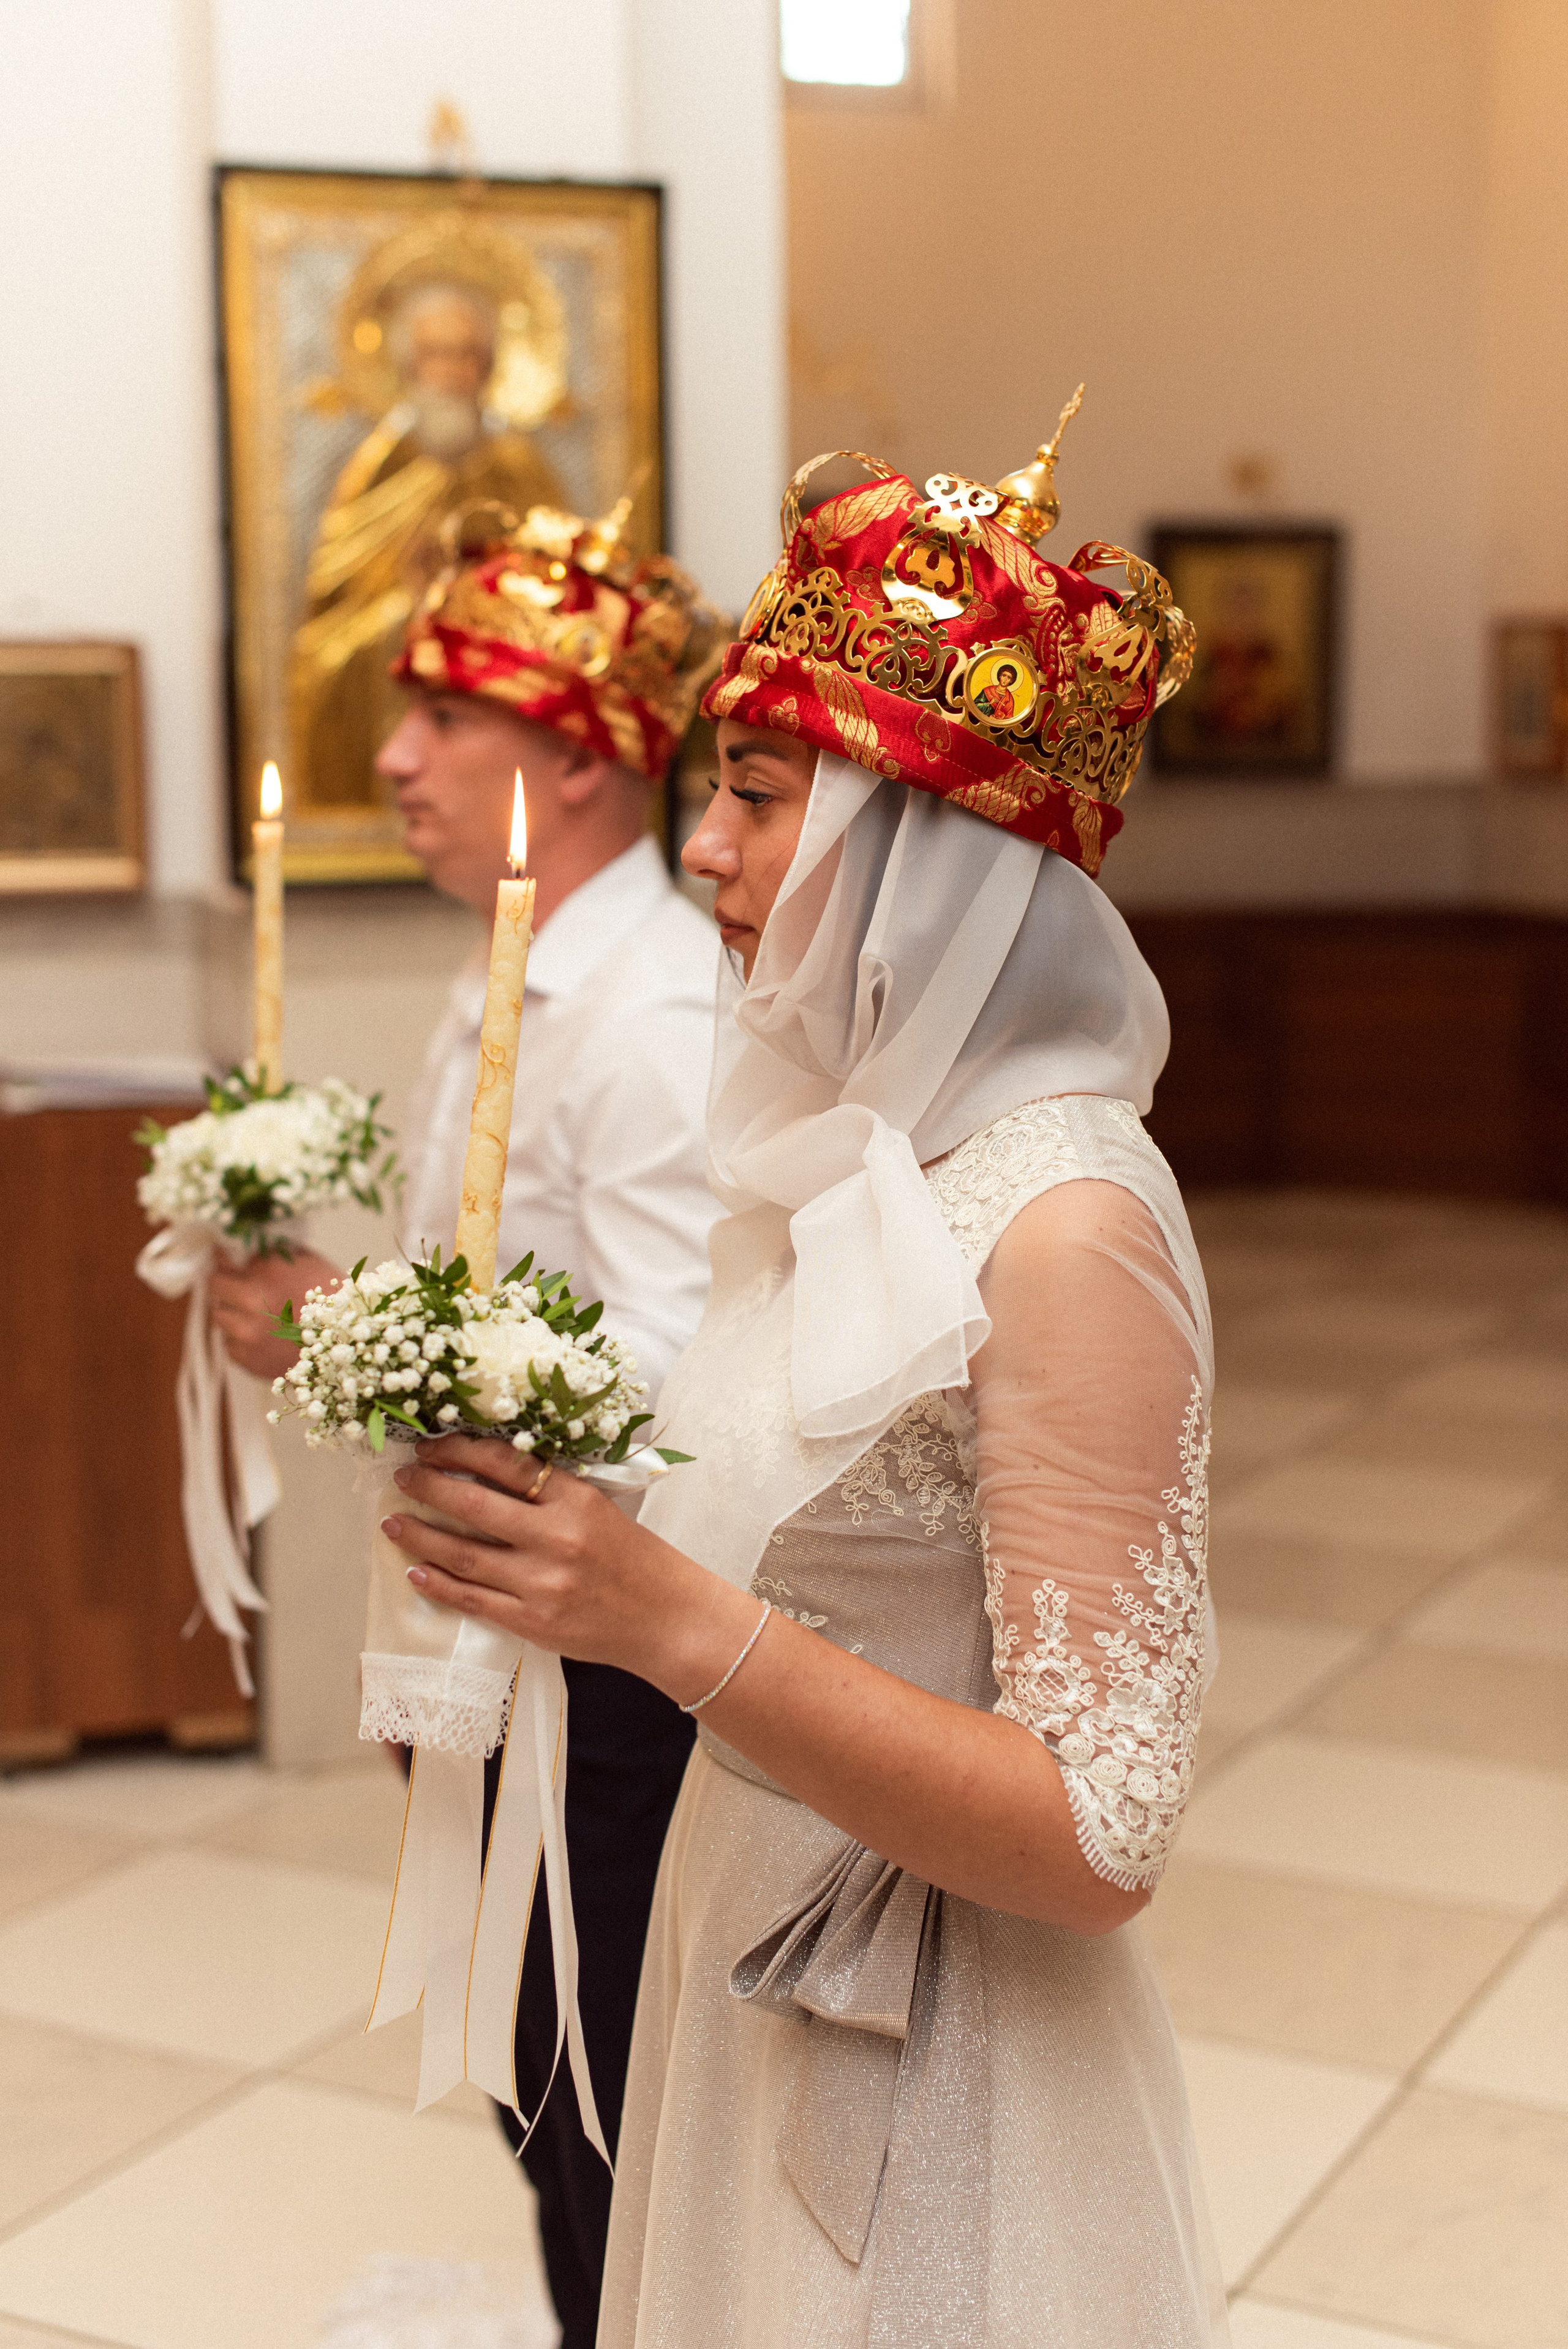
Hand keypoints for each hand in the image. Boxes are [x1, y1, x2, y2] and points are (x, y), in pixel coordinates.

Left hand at [210, 1246, 340, 1382]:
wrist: (348, 1349)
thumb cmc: (335, 1302)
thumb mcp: (311, 1264)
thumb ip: (276, 1254)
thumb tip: (246, 1250)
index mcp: (268, 1271)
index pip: (227, 1257)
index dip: (227, 1258)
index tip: (226, 1258)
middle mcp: (251, 1300)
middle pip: (214, 1284)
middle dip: (224, 1282)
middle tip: (234, 1285)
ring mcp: (246, 1332)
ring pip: (218, 1316)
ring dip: (232, 1312)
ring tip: (253, 1315)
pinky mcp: (247, 1358)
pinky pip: (229, 1344)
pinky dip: (240, 1340)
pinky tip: (263, 1337)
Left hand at [378, 1433, 755, 1701]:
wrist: (665, 1619)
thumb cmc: (634, 1559)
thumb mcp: (600, 1508)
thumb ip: (550, 1492)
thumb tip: (486, 1471)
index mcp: (576, 1500)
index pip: (506, 1463)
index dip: (460, 1451)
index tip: (430, 1445)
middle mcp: (557, 1539)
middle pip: (475, 1506)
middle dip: (429, 1487)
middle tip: (402, 1477)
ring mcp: (542, 1584)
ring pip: (464, 1555)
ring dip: (421, 1537)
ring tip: (392, 1523)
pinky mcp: (533, 1623)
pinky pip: (473, 1600)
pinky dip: (439, 1584)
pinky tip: (415, 1572)